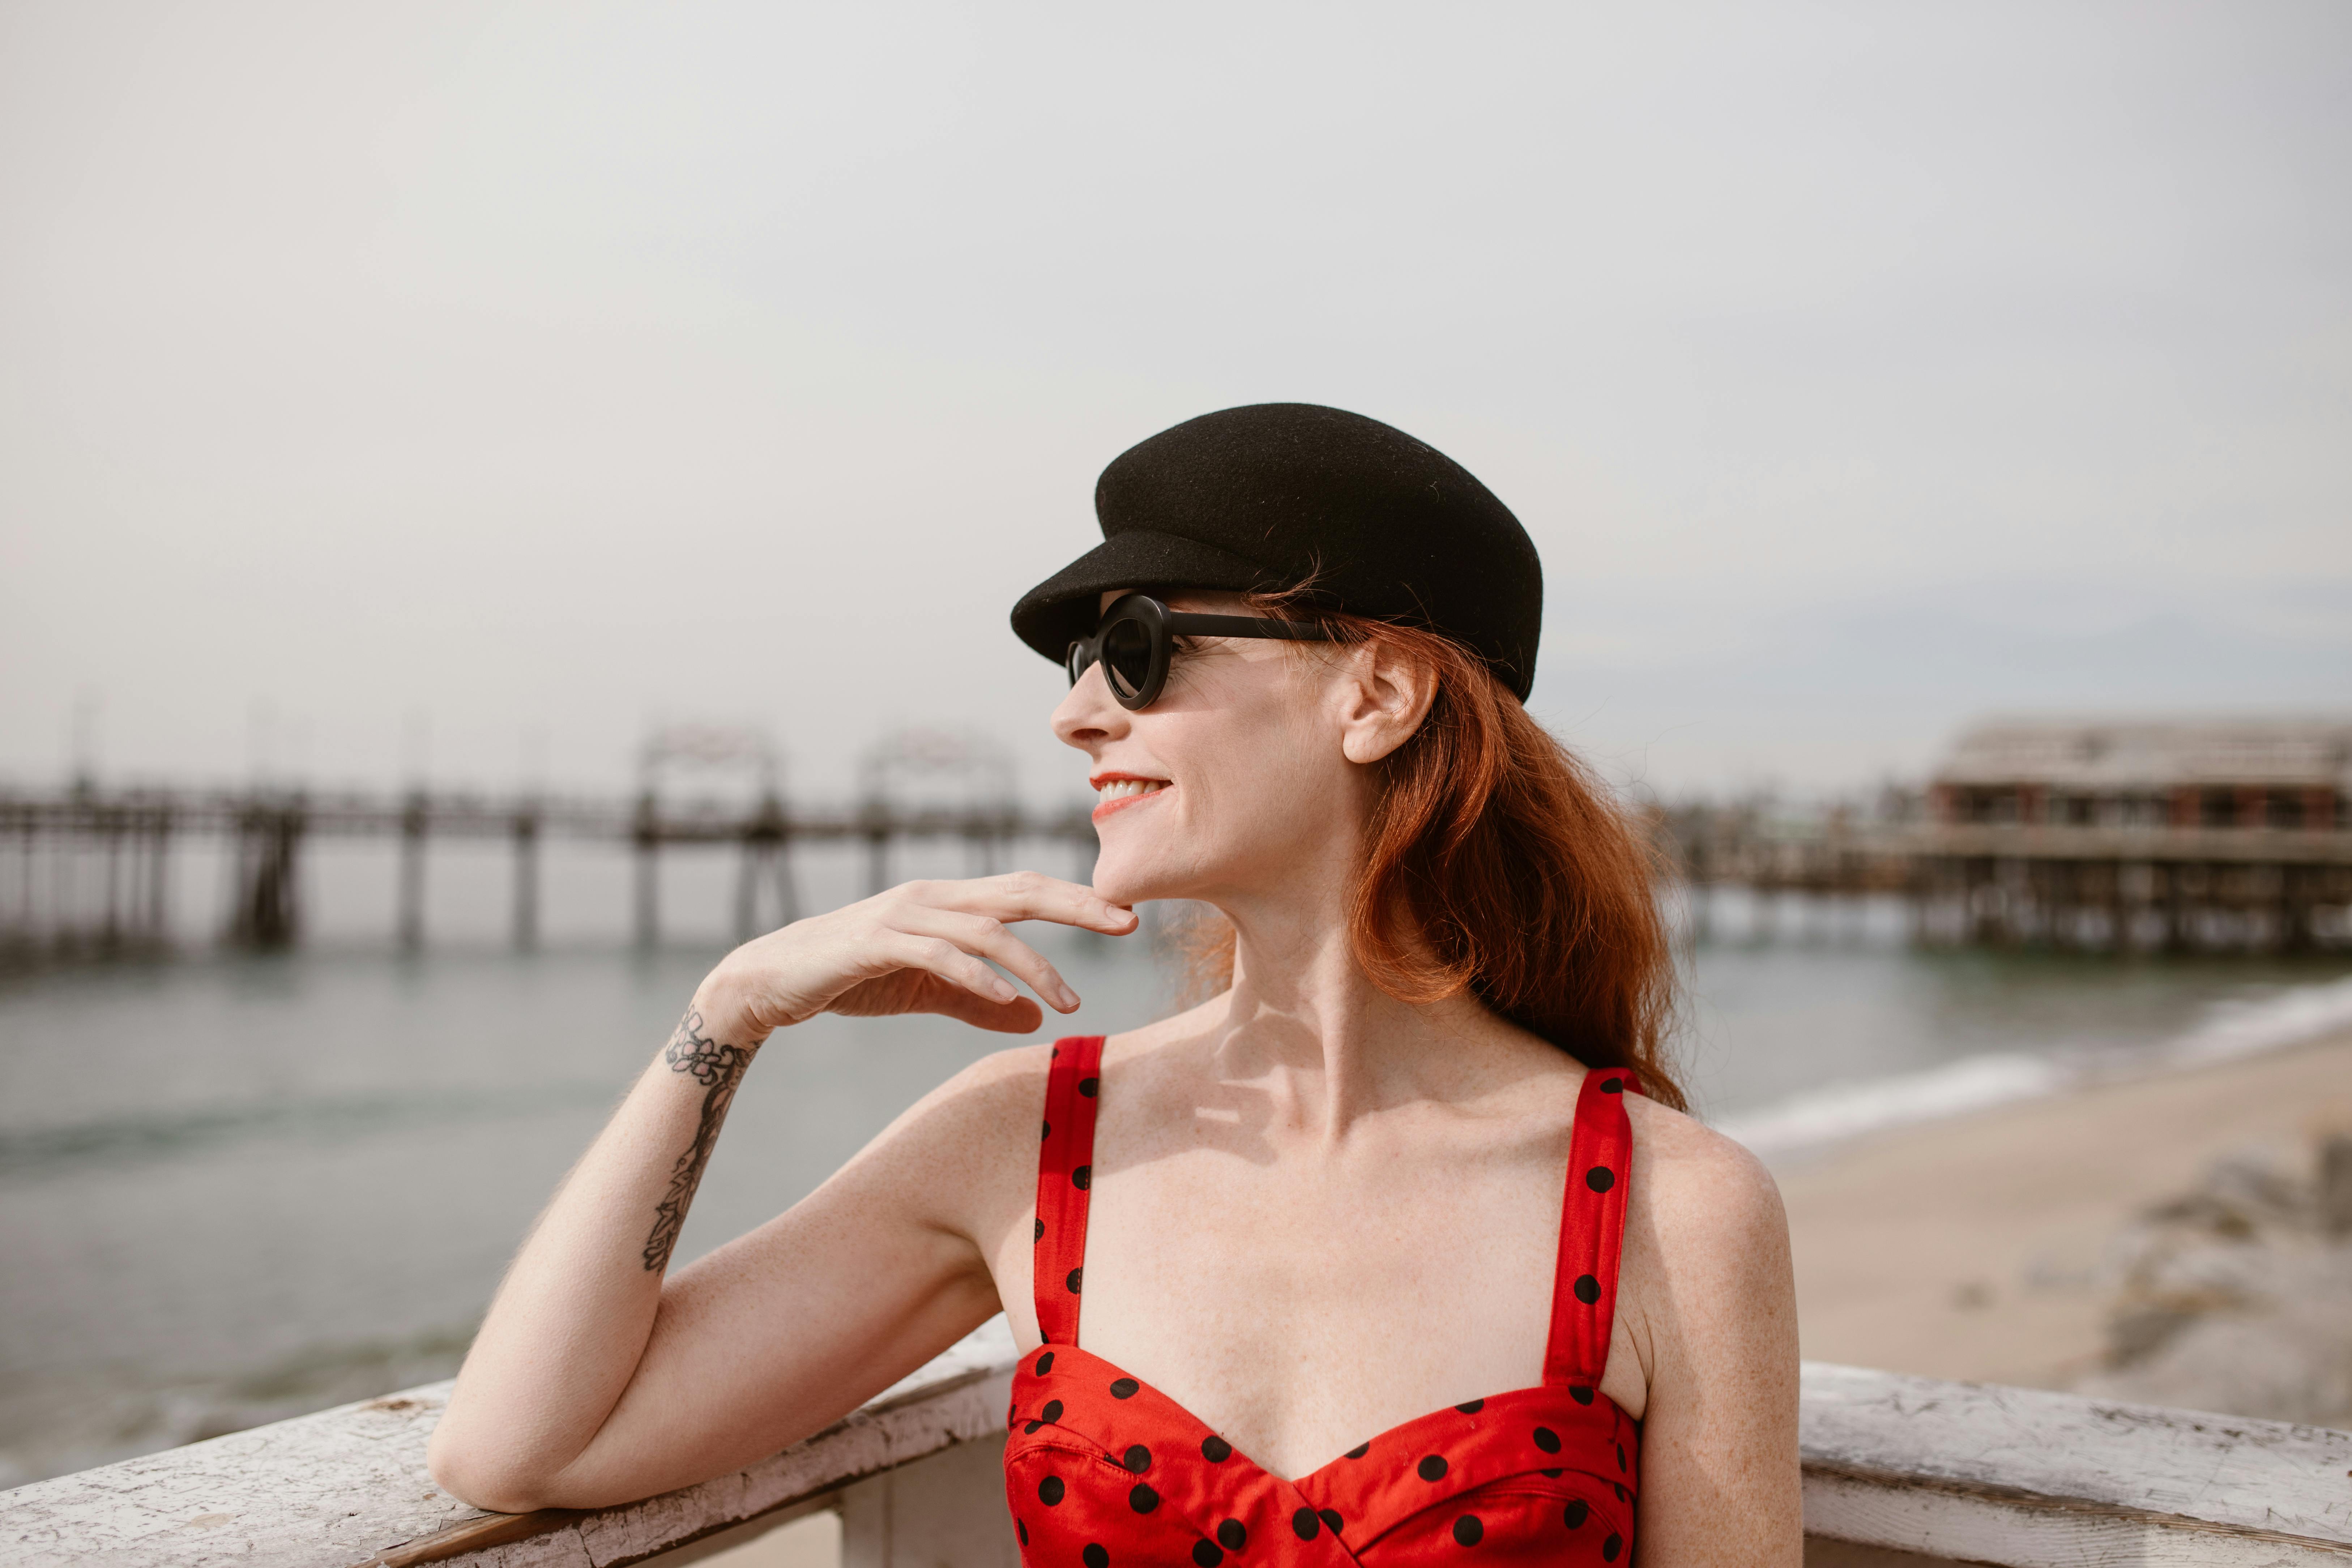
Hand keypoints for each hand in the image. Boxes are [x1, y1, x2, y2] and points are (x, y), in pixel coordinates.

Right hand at [691, 872, 1138, 1041]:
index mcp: (948, 902)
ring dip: (1033, 964)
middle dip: (1077, 907)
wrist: (773, 980)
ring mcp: (902, 915)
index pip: (1025, 891)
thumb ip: (981, 1002)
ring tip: (1071, 1001)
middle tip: (1127, 924)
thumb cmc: (854, 979)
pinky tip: (1007, 1000)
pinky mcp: (874, 943)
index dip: (1076, 901)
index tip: (1126, 917)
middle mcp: (931, 897)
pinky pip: (937, 956)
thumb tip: (1035, 1017)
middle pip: (1018, 891)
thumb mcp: (928, 991)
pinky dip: (976, 977)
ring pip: (984, 930)